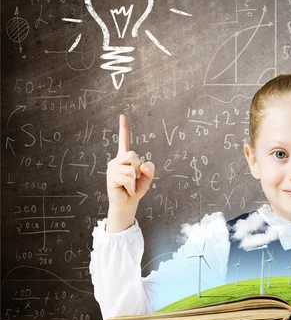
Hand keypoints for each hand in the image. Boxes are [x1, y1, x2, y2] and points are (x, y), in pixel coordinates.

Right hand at [105, 114, 154, 231]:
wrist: (127, 204)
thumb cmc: (136, 190)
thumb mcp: (147, 179)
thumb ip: (149, 170)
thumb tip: (145, 164)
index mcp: (125, 158)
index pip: (124, 140)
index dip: (123, 128)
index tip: (122, 115)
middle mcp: (117, 160)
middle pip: (133, 155)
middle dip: (139, 168)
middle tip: (134, 179)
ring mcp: (112, 168)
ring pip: (132, 168)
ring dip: (135, 179)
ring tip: (130, 186)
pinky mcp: (111, 176)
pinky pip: (128, 177)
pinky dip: (132, 186)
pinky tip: (127, 190)